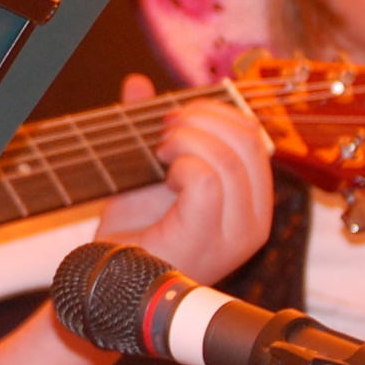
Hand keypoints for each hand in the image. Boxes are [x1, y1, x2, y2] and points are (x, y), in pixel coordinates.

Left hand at [94, 73, 272, 283]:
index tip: (176, 117)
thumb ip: (152, 127)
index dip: (216, 113)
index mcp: (253, 202)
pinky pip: (206, 181)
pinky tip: (162, 174)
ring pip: (227, 158)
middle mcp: (255, 221)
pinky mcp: (206, 240)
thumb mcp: (148, 170)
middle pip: (248, 140)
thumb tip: (137, 83)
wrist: (109, 280)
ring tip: (159, 153)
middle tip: (164, 130)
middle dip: (201, 119)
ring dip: (185, 140)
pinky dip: (180, 164)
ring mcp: (234, 235)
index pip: (255, 137)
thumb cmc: (136, 233)